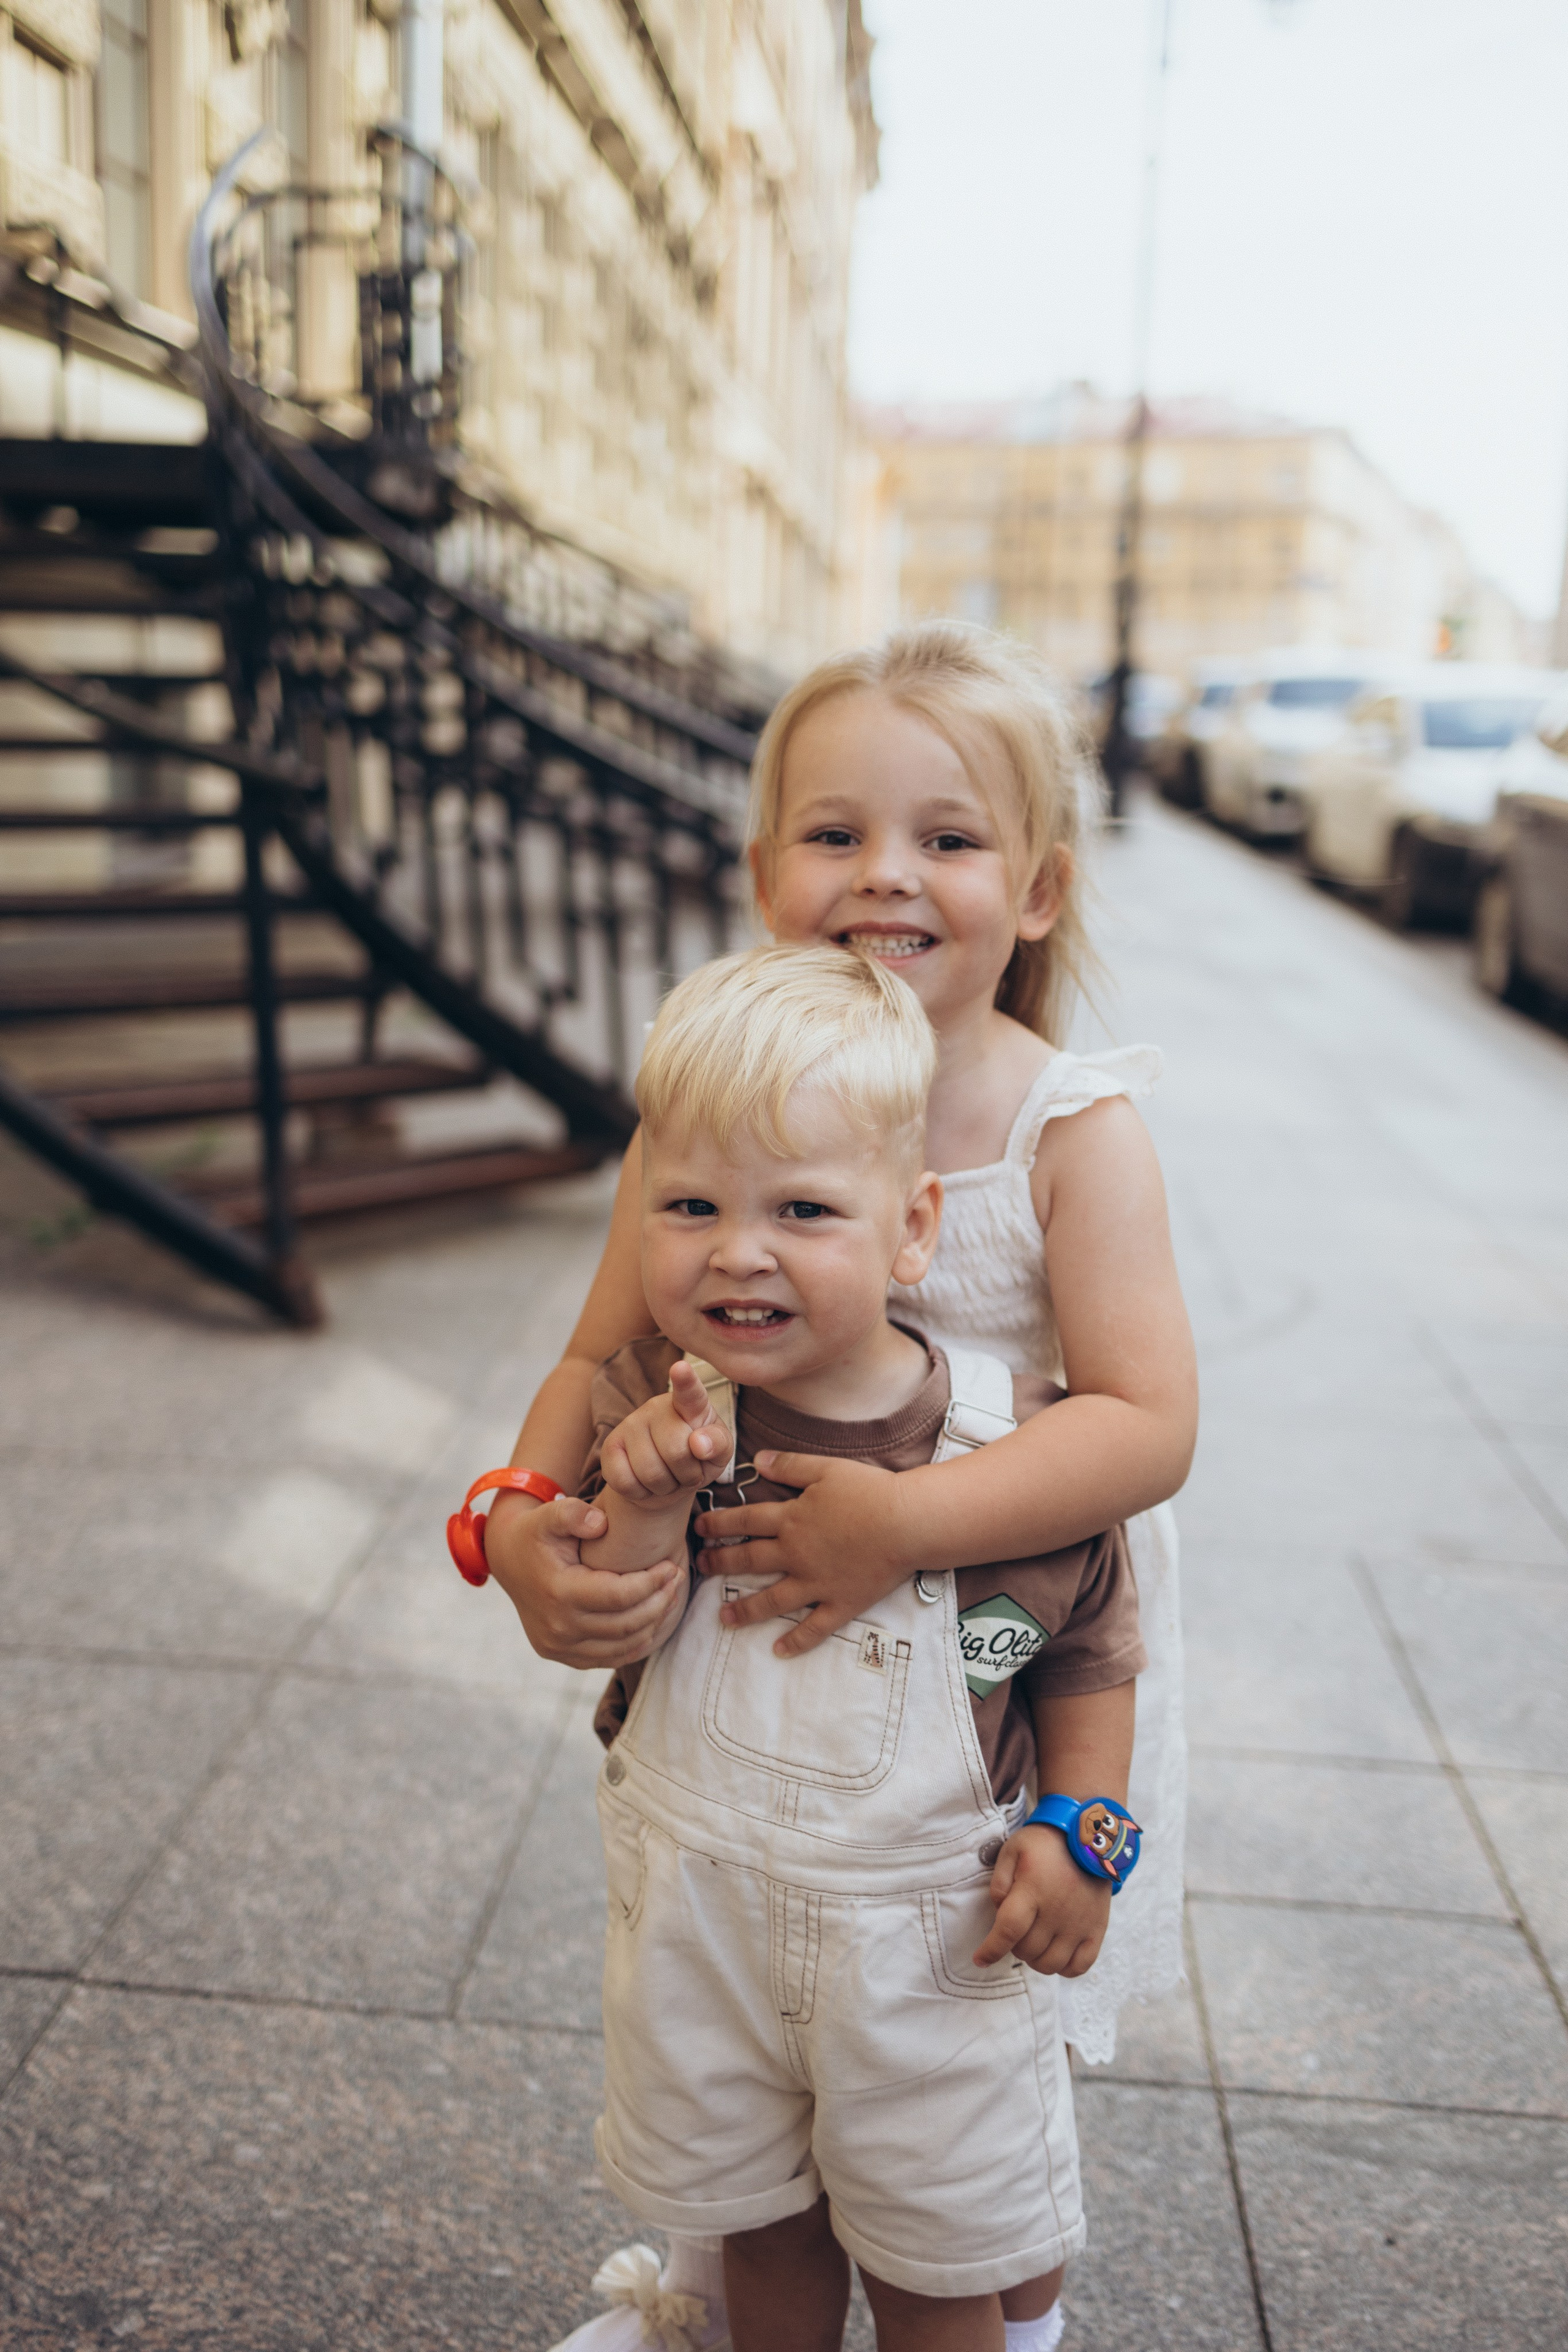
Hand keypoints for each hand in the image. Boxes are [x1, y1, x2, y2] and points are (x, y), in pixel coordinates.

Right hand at [482, 1490, 685, 1668]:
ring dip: (652, 1623)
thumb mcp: (550, 1514)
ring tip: (669, 1596)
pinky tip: (651, 1619)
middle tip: (678, 1579)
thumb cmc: (537, 1533)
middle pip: (625, 1624)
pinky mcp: (562, 1656)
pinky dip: (635, 1643)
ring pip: (622, 1646)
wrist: (508, 1560)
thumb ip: (574, 1513)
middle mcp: (557, 1627)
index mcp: (558, 1592)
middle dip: (659, 1602)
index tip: (671, 1565)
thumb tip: (601, 1523)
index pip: (619, 1596)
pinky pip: (609, 1658)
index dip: (652, 1583)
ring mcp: (559, 1647)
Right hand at [599, 1361, 726, 1509]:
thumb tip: (699, 1444)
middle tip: (687, 1471)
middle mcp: (656, 1408)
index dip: (685, 1380)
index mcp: (690, 1405)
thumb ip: (718, 1444)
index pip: (688, 1392)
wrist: (666, 1482)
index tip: (680, 1368)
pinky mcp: (609, 1447)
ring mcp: (630, 1425)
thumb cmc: (697, 1460)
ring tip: (669, 1477)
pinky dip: (642, 1493)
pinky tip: (646, 1484)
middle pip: (676, 1451)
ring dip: (666, 1486)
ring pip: (651, 1472)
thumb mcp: (719, 1453)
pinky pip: (626, 1482)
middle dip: (688, 1473)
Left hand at [694, 1451, 913, 1657]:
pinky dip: (797, 1642)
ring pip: (773, 1600)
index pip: (744, 1521)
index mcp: (791, 1520)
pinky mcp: (841, 1602)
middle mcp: (796, 1554)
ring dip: (745, 1609)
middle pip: (750, 1561)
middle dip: (721, 1564)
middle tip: (701, 1568)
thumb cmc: (870, 1491)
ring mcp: (817, 1583)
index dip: (718, 1524)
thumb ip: (790, 1465)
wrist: (907, 1522)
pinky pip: (815, 1628)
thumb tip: (757, 1461)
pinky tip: (779, 1650)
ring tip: (724, 1617)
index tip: (699, 1528)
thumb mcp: (826, 1468)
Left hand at [972, 1826, 1112, 1976]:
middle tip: (1015, 1931)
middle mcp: (1057, 1911)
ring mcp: (1079, 1923)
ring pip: (1050, 1964)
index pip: (1008, 1931)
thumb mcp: (1013, 1850)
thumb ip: (999, 1882)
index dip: (991, 1950)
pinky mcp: (1097, 1929)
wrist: (1089, 1837)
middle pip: (1027, 1950)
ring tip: (1033, 1943)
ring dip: (1035, 1960)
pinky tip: (1055, 1954)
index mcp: (1033, 1889)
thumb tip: (998, 1912)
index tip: (979, 1959)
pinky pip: (1080, 1966)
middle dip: (1013, 1947)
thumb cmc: (1045, 1843)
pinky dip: (1063, 1969)